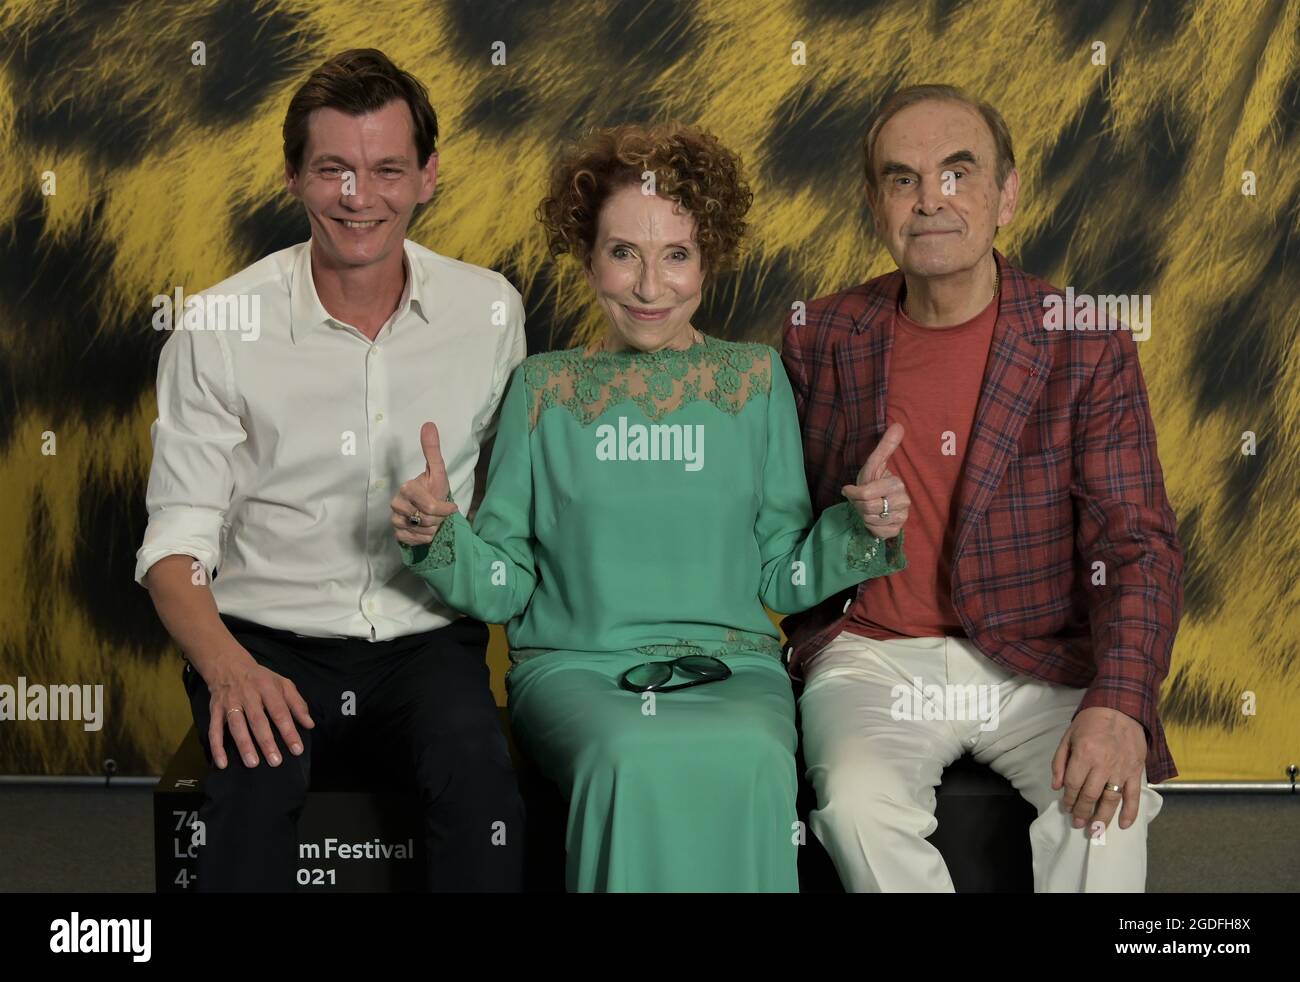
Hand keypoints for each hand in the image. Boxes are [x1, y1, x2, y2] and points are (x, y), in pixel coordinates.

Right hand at [204, 652, 313, 769]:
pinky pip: (214, 730)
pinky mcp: (215, 710)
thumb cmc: (261, 679)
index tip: (297, 749)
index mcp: (267, 688)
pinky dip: (217, 747)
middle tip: (276, 761)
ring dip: (244, 745)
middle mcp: (248, 695)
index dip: (289, 731)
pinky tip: (222, 763)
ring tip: (252, 763)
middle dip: (266, 742)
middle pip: (258, 720)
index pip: (280, 711)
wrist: (229, 665)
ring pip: (236, 725)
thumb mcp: (283, 684)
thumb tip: (309, 724)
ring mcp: (230, 703)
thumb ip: (297, 703)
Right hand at [392, 421, 459, 545]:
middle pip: (427, 520)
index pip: (429, 507)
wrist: (430, 509)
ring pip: (422, 531)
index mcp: (407, 488)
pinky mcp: (397, 534)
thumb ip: (432, 450)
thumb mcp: (438, 471)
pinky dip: (426, 537)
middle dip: (440, 519)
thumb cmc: (434, 490)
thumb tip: (429, 424)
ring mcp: (395, 520)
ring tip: (433, 519)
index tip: (452, 507)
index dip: (444, 510)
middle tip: (440, 513)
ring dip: (434, 528)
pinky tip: (426, 529)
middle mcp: (397, 504)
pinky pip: (416, 541)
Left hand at [841, 422, 908, 538]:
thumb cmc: (871, 482)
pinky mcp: (897, 531)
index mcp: (897, 484)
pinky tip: (873, 519)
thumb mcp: (873, 464)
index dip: (854, 493)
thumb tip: (899, 425)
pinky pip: (878, 532)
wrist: (873, 502)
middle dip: (858, 505)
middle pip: (868, 508)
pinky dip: (870, 527)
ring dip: (863, 515)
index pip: (866, 494)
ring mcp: (902, 517)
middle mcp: (904, 501)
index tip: (851, 490)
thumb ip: (885, 447)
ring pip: (872, 520)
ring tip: (867, 509)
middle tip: (860, 501)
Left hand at [1051, 706, 1148, 831]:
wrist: (1121, 708)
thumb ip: (1060, 762)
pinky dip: (1130, 812)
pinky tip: (1123, 825)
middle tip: (1077, 824)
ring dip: (1102, 818)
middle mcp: (1104, 764)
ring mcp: (1122, 769)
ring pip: (1111, 800)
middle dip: (1082, 812)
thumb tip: (1056, 787)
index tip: (1065, 809)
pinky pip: (1134, 795)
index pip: (1074, 785)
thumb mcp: (1068, 737)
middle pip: (1091, 795)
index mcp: (1085, 754)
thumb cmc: (1090, 723)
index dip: (1069, 800)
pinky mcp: (1136, 771)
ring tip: (1094, 830)